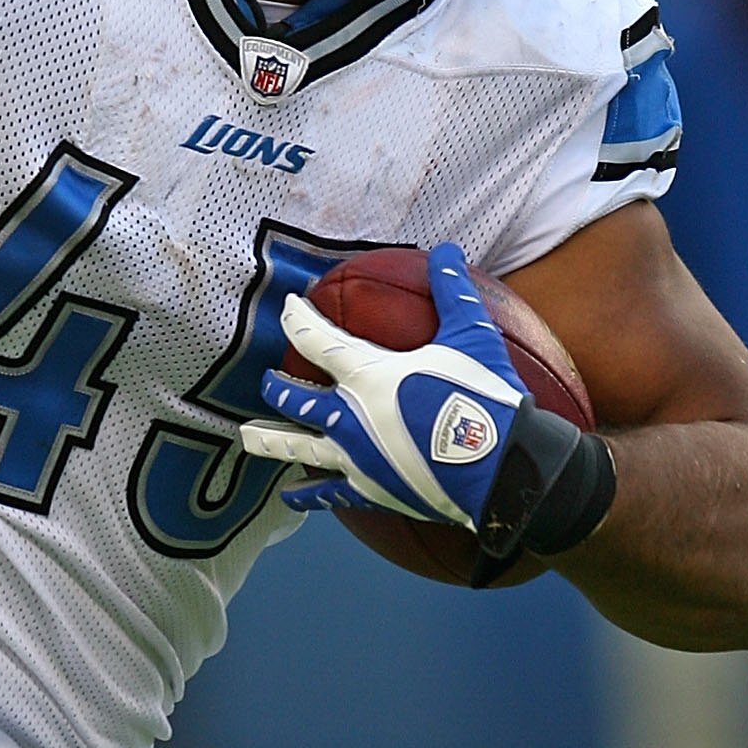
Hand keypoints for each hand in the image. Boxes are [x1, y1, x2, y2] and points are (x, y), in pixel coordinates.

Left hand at [239, 242, 526, 530]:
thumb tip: (448, 249)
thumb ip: (453, 290)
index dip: (297, 318)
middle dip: (276, 386)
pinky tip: (290, 498)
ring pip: (297, 446)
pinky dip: (306, 497)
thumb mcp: (472, 335)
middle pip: (296, 397)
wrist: (500, 468)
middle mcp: (348, 417)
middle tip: (266, 380)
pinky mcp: (367, 491)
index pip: (315, 338)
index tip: (288, 306)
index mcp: (366, 374)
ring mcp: (353, 458)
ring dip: (269, 438)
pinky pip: (327, 496)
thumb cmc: (485, 397)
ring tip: (247, 436)